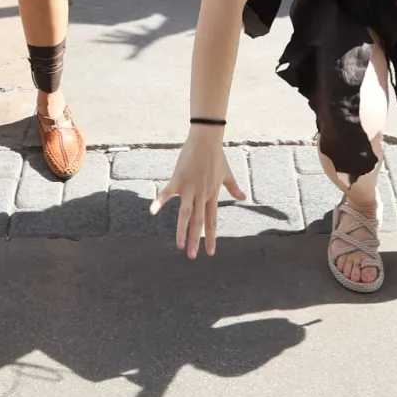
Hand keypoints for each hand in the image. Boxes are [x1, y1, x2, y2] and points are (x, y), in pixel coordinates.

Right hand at [152, 127, 246, 257]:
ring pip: (185, 214)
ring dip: (181, 230)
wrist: (206, 140)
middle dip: (195, 240)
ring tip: (179, 245)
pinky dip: (159, 201)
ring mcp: (189, 188)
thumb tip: (244, 198)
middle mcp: (201, 195)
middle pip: (198, 222)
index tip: (210, 253)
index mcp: (212, 195)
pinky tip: (152, 211)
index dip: (211, 237)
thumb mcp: (227, 174)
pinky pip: (167, 193)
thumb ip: (234, 188)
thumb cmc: (217, 156)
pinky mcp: (178, 179)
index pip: (212, 221)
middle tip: (191, 256)